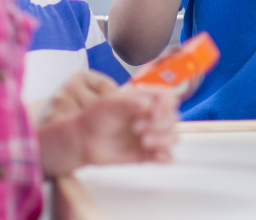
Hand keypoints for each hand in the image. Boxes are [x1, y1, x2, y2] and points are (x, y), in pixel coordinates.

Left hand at [37, 71, 178, 175]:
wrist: (83, 141)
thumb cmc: (94, 118)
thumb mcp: (108, 105)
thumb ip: (128, 103)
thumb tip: (146, 104)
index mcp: (145, 100)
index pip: (168, 98)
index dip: (165, 105)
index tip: (153, 112)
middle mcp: (151, 117)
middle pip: (172, 119)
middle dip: (160, 124)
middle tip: (137, 128)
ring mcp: (151, 135)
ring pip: (172, 137)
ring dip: (163, 140)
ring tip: (144, 142)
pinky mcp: (147, 153)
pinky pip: (165, 156)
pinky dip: (165, 156)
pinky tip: (157, 156)